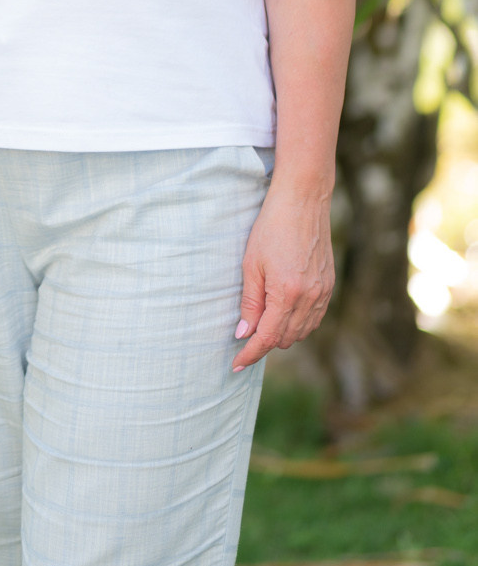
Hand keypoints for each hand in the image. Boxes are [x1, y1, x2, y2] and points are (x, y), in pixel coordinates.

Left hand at [232, 176, 335, 370]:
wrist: (303, 201)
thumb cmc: (271, 228)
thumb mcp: (251, 264)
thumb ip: (250, 302)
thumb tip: (244, 333)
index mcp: (288, 293)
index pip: (269, 337)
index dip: (251, 353)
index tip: (236, 364)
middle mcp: (310, 298)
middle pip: (287, 338)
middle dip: (265, 342)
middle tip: (245, 336)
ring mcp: (323, 293)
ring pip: (303, 331)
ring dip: (283, 334)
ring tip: (262, 324)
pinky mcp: (329, 286)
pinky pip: (314, 318)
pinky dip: (298, 322)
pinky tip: (284, 313)